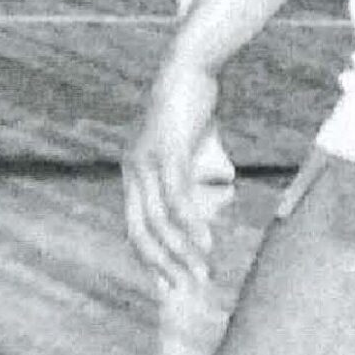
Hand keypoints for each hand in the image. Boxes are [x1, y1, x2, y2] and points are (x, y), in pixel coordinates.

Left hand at [123, 51, 225, 291]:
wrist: (193, 66)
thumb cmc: (195, 105)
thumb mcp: (192, 146)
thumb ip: (199, 171)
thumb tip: (221, 191)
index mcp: (133, 172)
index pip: (135, 226)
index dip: (151, 257)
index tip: (169, 284)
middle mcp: (133, 171)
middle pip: (142, 231)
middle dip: (165, 265)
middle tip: (189, 288)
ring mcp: (147, 163)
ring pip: (160, 221)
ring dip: (182, 251)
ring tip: (203, 272)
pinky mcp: (167, 152)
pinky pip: (176, 199)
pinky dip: (190, 225)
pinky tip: (205, 243)